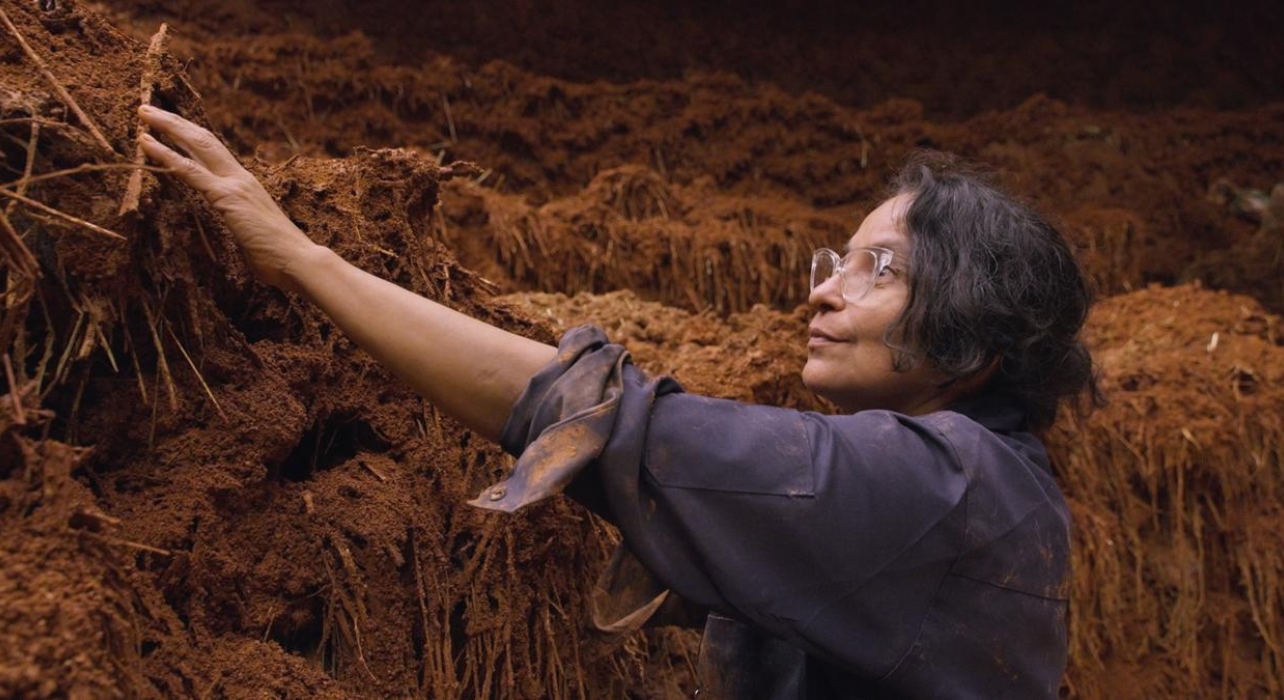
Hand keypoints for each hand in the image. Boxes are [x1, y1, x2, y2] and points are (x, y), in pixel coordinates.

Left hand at [138, 105, 318, 290]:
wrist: (298, 260)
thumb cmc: (279, 256)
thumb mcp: (253, 232)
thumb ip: (240, 224)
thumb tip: (234, 232)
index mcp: (246, 185)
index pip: (215, 151)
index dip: (191, 136)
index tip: (170, 125)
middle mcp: (240, 178)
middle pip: (204, 139)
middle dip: (175, 122)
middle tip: (148, 109)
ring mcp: (233, 185)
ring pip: (196, 145)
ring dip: (168, 126)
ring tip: (143, 112)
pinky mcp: (225, 197)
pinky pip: (190, 171)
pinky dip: (166, 154)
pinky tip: (146, 143)